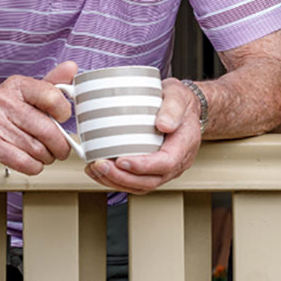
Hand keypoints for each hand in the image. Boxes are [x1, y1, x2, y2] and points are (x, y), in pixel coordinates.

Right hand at [0, 61, 78, 173]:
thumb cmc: (3, 114)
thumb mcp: (27, 94)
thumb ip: (51, 83)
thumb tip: (72, 67)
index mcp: (17, 85)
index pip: (52, 97)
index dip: (64, 112)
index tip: (62, 119)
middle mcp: (4, 101)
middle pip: (47, 130)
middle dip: (59, 146)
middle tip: (60, 149)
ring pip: (38, 149)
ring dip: (46, 158)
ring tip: (42, 154)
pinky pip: (24, 162)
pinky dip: (34, 167)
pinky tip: (31, 162)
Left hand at [86, 77, 201, 194]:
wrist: (185, 108)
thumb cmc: (181, 103)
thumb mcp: (179, 95)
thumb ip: (173, 107)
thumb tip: (163, 124)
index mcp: (184, 145)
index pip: (166, 163)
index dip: (143, 166)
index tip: (121, 161)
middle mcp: (176, 162)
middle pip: (150, 181)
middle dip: (122, 177)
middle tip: (101, 166)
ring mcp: (164, 169)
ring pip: (141, 185)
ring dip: (116, 181)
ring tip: (95, 169)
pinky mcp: (152, 169)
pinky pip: (136, 182)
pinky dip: (116, 180)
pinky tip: (100, 171)